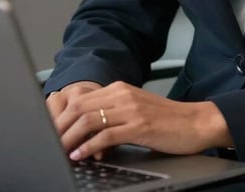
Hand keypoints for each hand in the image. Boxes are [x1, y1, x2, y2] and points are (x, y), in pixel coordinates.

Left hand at [50, 81, 232, 160]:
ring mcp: (132, 109)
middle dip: (60, 127)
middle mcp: (123, 95)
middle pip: (80, 107)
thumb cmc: (167, 120)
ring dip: (69, 138)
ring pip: (89, 120)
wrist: (197, 122)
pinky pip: (106, 135)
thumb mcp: (136, 110)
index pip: (81, 99)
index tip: (50, 132)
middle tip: (48, 143)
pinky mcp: (140, 126)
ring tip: (59, 151)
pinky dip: (88, 146)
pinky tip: (80, 155)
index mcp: (120, 89)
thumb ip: (113, 114)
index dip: (61, 116)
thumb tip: (85, 131)